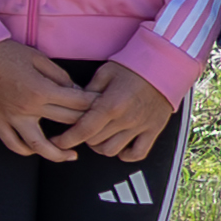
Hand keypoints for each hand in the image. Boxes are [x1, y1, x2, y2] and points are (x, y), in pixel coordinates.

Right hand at [0, 40, 88, 159]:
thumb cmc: (4, 52)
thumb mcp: (37, 57)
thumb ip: (59, 76)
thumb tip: (74, 91)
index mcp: (41, 90)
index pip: (78, 103)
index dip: (95, 104)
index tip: (104, 106)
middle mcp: (28, 108)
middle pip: (66, 123)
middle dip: (86, 124)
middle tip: (96, 127)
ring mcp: (11, 118)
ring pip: (39, 146)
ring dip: (58, 153)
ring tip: (70, 155)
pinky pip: (13, 144)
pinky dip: (27, 151)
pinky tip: (37, 151)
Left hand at [55, 66, 180, 163]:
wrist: (164, 65)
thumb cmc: (131, 67)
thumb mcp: (104, 74)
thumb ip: (87, 93)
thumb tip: (72, 106)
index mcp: (110, 105)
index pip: (83, 130)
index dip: (66, 140)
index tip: (56, 143)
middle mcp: (126, 119)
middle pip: (95, 142)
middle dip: (83, 138)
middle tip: (81, 130)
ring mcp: (141, 126)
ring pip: (112, 150)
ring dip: (101, 147)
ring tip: (98, 137)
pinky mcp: (154, 130)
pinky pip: (138, 153)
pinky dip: (126, 155)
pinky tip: (119, 146)